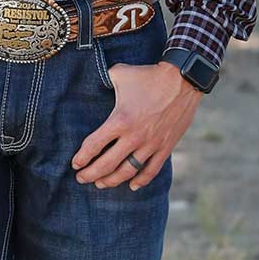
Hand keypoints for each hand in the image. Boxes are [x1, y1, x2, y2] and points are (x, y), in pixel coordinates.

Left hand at [71, 61, 201, 190]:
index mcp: (120, 120)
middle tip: (81, 179)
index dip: (81, 158)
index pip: (94, 146)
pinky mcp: (166, 147)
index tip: (75, 164)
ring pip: (127, 171)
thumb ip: (104, 81)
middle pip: (107, 164)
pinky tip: (132, 186)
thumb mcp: (120, 74)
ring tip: (100, 184)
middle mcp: (134, 137)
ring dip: (111, 181)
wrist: (183, 80)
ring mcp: (151, 144)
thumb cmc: (148, 76)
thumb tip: (95, 82)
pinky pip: (152, 170)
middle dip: (90, 174)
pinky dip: (141, 180)